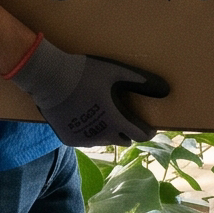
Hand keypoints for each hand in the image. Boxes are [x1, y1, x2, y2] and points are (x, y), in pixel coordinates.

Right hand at [9, 36, 168, 147]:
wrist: (49, 78)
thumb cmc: (84, 73)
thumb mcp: (114, 72)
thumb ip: (138, 79)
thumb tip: (163, 87)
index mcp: (115, 121)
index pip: (139, 135)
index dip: (148, 132)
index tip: (150, 127)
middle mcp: (102, 135)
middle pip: (123, 141)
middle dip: (127, 132)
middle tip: (125, 119)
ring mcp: (84, 140)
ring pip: (104, 141)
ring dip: (108, 132)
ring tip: (104, 117)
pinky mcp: (69, 140)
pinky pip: (86, 140)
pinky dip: (89, 133)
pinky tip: (86, 119)